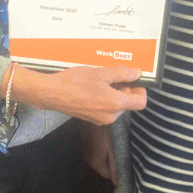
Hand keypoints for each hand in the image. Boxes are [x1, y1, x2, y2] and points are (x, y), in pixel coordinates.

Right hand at [11, 64, 146, 124]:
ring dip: (113, 92)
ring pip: (116, 105)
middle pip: (128, 103)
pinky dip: (104, 97)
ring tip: (100, 79)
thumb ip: (122, 73)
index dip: (140, 89)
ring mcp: (100, 119)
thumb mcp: (101, 73)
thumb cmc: (76, 82)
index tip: (133, 78)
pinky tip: (92, 86)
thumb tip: (137, 73)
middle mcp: (110, 116)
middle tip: (112, 74)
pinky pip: (105, 108)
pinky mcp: (91, 118)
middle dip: (124, 88)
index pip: (141, 102)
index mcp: (115, 105)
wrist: (51, 93)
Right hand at [80, 122, 118, 184]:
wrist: (91, 122)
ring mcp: (86, 155)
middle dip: (108, 163)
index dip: (113, 170)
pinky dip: (99, 153)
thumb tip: (115, 182)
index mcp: (96, 164)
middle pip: (102, 169)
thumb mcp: (110, 152)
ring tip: (107, 147)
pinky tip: (101, 144)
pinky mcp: (85, 149)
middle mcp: (89, 162)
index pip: (106, 175)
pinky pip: (94, 156)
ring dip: (103, 158)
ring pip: (98, 162)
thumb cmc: (103, 136)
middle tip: (112, 152)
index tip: (116, 160)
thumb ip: (112, 168)